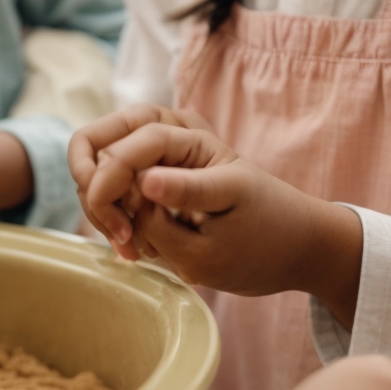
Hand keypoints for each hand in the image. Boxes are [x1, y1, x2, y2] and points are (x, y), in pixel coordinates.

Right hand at [89, 119, 364, 319]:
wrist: (294, 246)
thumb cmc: (267, 236)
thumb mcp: (226, 227)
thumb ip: (176, 206)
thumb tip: (141, 182)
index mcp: (191, 141)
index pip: (127, 146)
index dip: (108, 184)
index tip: (120, 231)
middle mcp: (170, 139)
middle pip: (98, 144)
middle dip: (96, 192)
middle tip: (122, 239)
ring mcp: (159, 159)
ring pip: (99, 169)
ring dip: (104, 210)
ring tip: (136, 250)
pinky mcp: (155, 184)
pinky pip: (115, 193)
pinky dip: (116, 221)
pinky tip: (142, 249)